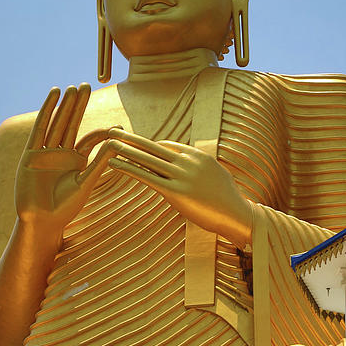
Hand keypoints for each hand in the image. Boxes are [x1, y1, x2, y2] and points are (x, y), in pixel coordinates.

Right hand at [15, 84, 115, 231]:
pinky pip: (40, 128)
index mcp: (77, 161)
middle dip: (79, 105)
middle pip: (72, 123)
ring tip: (73, 87)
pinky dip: (47, 111)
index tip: (118, 126)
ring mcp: (46, 152)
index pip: (90, 139)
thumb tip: (116, 142)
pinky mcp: (31, 153)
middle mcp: (61, 153)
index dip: (103, 132)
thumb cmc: (66, 207)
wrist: (42, 221)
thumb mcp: (86, 183)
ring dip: (65, 105)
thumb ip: (99, 162)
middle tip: (87, 85)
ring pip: (57, 123)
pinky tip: (54, 96)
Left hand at [106, 128, 252, 245]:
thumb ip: (201, 169)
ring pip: (147, 159)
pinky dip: (128, 168)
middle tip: (113, 131)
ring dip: (125, 150)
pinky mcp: (176, 192)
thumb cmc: (228, 200)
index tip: (133, 143)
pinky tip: (114, 164)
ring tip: (108, 143)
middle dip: (131, 139)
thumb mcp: (216, 176)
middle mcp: (188, 161)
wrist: (237, 214)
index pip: (167, 146)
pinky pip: (147, 176)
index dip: (148, 146)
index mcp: (197, 155)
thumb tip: (193, 169)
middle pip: (153, 147)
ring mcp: (182, 175)